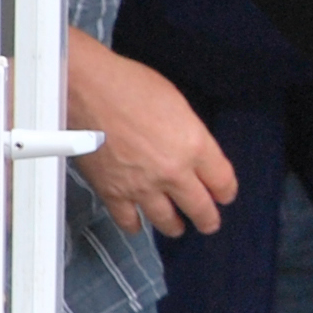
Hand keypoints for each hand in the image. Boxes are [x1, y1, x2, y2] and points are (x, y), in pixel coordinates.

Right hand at [64, 28, 237, 236]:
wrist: (87, 89)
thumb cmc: (130, 85)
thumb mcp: (178, 105)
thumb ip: (191, 136)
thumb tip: (194, 154)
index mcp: (194, 146)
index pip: (223, 182)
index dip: (226, 191)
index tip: (225, 195)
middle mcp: (173, 172)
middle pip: (200, 208)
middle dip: (208, 219)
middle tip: (209, 223)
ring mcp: (142, 186)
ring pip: (167, 221)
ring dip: (175, 226)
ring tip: (177, 227)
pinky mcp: (113, 192)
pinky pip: (128, 220)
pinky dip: (135, 225)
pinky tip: (138, 224)